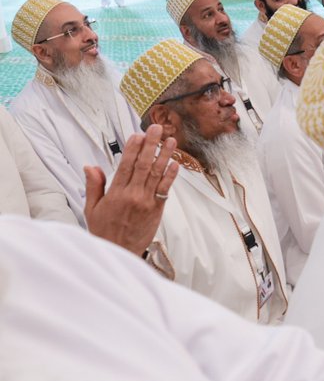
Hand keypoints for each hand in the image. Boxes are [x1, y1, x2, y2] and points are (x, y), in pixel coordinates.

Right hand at [83, 125, 178, 256]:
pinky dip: (171, 176)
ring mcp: (147, 202)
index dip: (132, 148)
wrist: (119, 252)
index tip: (137, 135)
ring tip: (170, 140)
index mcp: (115, 193)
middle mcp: (133, 195)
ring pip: (157, 174)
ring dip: (165, 155)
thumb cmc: (105, 231)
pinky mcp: (157, 209)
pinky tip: (175, 163)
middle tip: (156, 129)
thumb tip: (91, 167)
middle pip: (143, 165)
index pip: (125, 165)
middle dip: (150, 145)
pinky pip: (165, 189)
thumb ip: (94, 186)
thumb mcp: (92, 209)